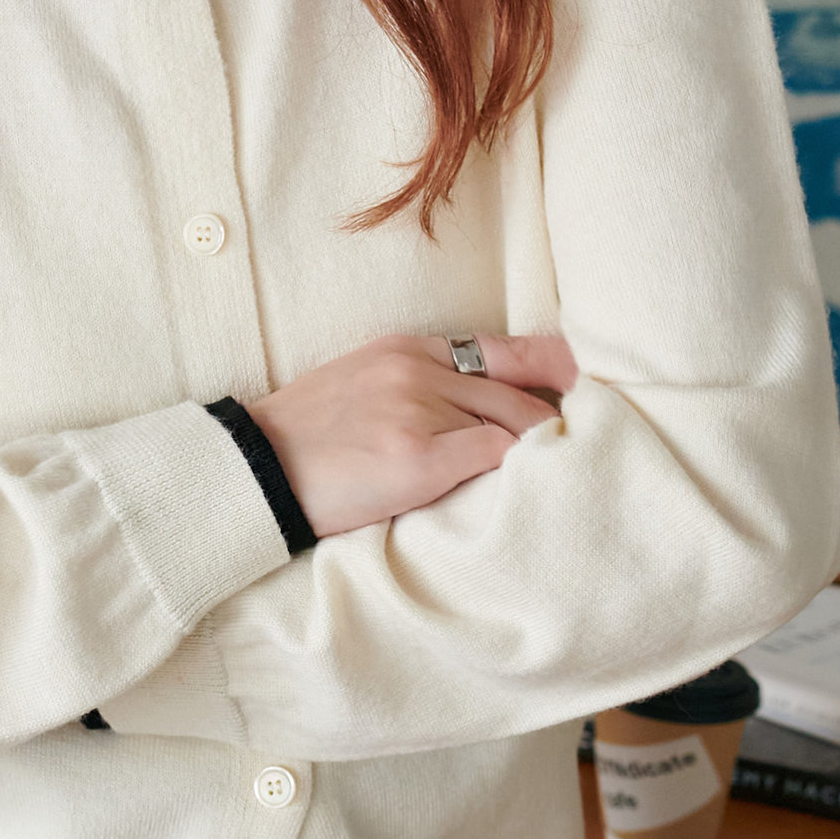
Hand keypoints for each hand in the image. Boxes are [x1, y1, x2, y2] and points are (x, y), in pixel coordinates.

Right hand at [247, 334, 576, 538]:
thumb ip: (415, 385)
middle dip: (555, 422)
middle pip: (517, 393)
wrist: (253, 471)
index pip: (501, 349)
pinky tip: (528, 490)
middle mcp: (416, 370)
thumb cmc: (304, 442)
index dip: (554, 364)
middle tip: (586, 446)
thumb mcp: (360, 385)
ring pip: (513, 427)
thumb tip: (478, 411)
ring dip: (539, 454)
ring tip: (564, 476)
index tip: (584, 383)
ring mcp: (418, 411)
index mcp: (403, 348)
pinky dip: (516, 474)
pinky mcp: (417, 459)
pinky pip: (494, 459)